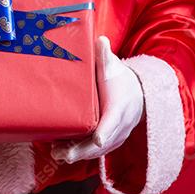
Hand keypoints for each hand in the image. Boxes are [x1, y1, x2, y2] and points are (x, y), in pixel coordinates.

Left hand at [51, 36, 143, 163]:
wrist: (138, 94)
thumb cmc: (120, 79)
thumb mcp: (114, 66)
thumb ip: (105, 56)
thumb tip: (100, 39)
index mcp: (120, 106)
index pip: (114, 121)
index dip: (105, 131)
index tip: (97, 139)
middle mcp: (120, 125)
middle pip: (102, 142)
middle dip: (82, 150)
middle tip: (62, 153)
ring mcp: (116, 136)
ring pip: (97, 151)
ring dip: (77, 154)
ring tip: (56, 154)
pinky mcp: (110, 142)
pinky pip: (96, 152)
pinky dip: (81, 154)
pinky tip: (61, 152)